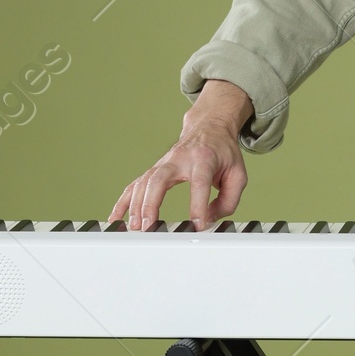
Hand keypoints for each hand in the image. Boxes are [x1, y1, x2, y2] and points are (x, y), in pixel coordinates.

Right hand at [109, 79, 252, 230]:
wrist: (209, 127)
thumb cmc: (223, 152)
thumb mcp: (238, 174)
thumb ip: (228, 200)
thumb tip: (209, 220)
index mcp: (203, 158)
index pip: (199, 182)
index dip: (197, 205)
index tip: (197, 225)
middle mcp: (179, 159)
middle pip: (160, 179)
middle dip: (152, 203)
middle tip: (149, 225)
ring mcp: (163, 163)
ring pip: (144, 182)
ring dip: (136, 205)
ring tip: (134, 227)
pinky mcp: (155, 170)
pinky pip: (135, 185)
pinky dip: (124, 201)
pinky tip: (116, 217)